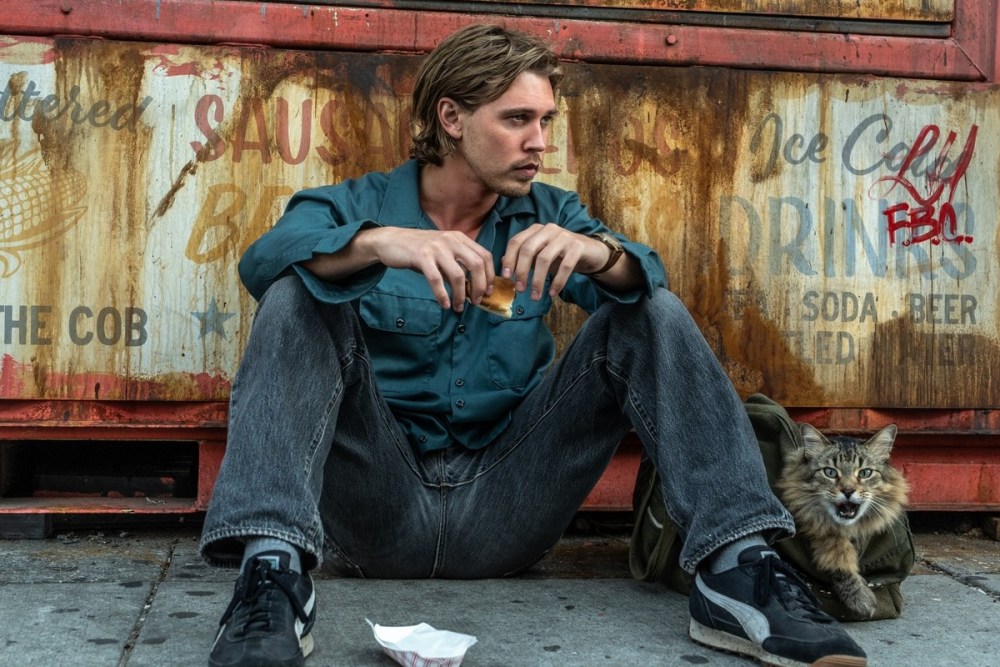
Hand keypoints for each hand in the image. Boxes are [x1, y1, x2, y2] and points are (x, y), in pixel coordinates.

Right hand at [364, 227, 495, 310]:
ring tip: (458, 307)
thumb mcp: (444, 251)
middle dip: (480, 287)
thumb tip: (474, 287)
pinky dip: (442, 295)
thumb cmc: (420, 250)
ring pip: (458, 275)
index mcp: (460, 238)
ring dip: (460, 295)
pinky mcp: (421, 256)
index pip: (485, 256)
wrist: (392, 241)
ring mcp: (436, 248)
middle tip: (476, 302)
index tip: (489, 292)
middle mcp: (451, 240)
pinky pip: (436, 279)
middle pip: (476, 265)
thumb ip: (458, 264)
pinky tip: (445, 304)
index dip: (490, 276)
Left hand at [501, 223, 609, 298]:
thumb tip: (502, 262)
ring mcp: (564, 236)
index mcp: (536, 230)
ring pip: (545, 258)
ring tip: (535, 296)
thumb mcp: (540, 254)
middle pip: (528, 249)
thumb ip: (523, 257)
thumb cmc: (561, 254)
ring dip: (538, 280)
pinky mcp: (578, 246)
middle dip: (522, 271)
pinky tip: (552, 293)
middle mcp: (548, 229)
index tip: (506, 277)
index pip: (516, 242)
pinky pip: (565, 266)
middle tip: (520, 290)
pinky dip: (557, 282)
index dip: (509, 259)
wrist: (591, 252)